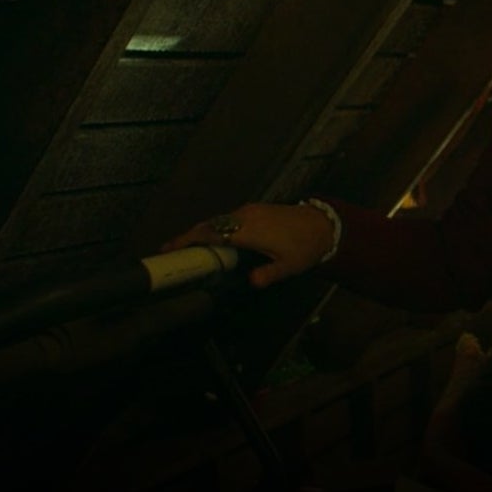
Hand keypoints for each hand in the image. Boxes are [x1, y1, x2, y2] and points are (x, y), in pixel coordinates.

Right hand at [160, 202, 335, 288]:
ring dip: (201, 232)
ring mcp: (249, 210)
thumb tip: (251, 283)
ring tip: (186, 248)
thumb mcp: (289, 266)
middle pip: (209, 225)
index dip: (188, 240)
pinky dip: (215, 228)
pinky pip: (227, 218)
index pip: (211, 234)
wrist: (323, 224)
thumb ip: (268, 274)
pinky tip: (212, 240)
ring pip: (217, 220)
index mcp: (249, 230)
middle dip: (188, 237)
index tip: (168, 248)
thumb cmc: (306, 247)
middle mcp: (245, 216)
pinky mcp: (254, 208)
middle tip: (170, 251)